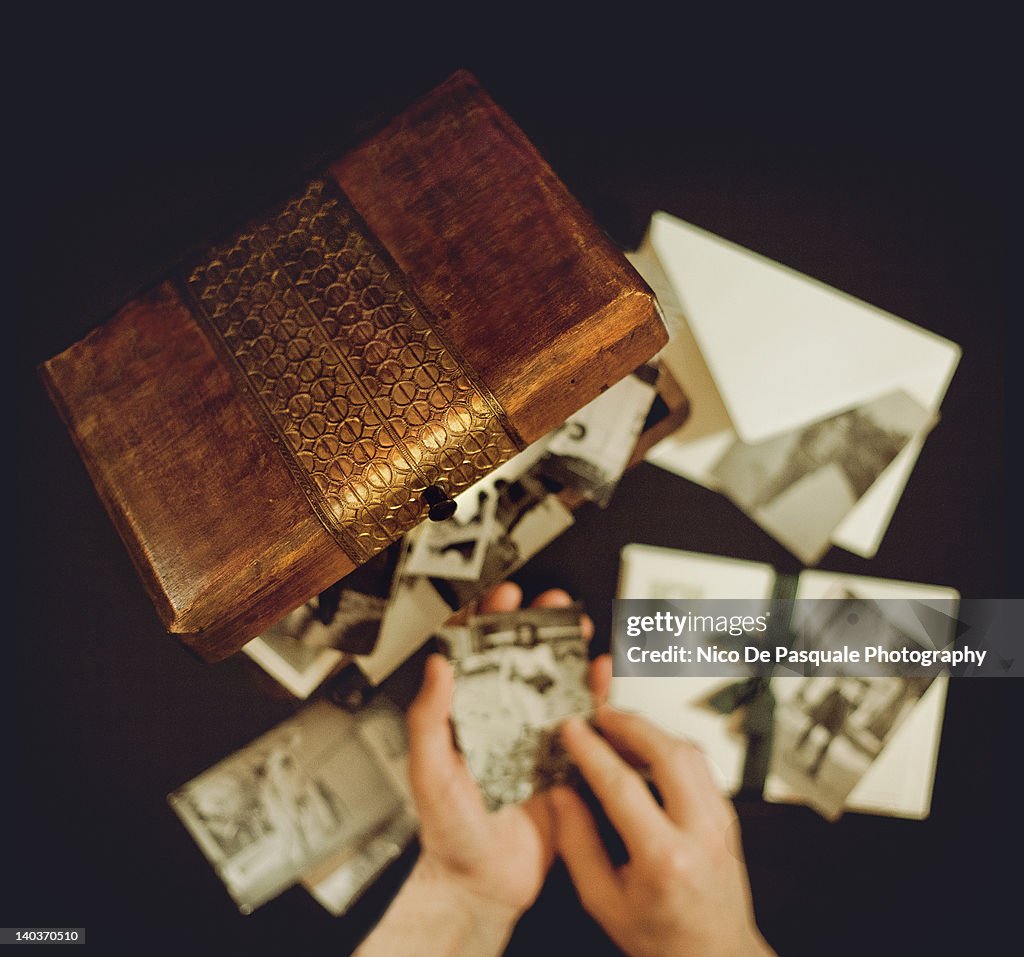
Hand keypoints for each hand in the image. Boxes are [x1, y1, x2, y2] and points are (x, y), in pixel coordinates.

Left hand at [358, 582, 600, 955]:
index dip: (489, 622)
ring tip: (580, 627)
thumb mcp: (429, 771)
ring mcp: (534, 739)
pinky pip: (584, 723)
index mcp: (468, 715)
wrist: (484, 882)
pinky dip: (597, 697)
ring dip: (570, 652)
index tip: (503, 597)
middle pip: (521, 660)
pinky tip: (602, 677)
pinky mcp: (564, 762)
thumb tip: (438, 665)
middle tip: (551, 603)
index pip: (476, 656)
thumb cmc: (449, 831)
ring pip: (556, 683)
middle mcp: (502, 720)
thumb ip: (429, 718)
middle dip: (538, 626)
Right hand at [551, 707, 774, 956]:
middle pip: (668, 753)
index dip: (592, 751)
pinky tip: (649, 749)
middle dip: (630, 724)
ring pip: (691, 753)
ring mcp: (722, 822)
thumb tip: (560, 795)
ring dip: (653, 731)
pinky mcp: (729, 817)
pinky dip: (672, 748)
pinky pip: (702, 766)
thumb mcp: (603, 901)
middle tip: (600, 714)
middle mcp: (700, 834)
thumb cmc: (660, 938)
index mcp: (664, 860)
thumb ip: (577, 845)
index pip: (622, 786)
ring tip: (620, 726)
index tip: (572, 729)